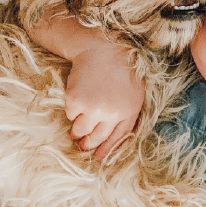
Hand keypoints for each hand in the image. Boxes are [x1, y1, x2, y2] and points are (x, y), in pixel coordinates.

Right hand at [65, 42, 144, 159]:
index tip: (96, 158)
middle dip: (87, 143)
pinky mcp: (76, 101)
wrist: (104, 48)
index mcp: (129, 110)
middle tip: (82, 143)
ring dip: (78, 128)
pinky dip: (72, 109)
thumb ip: (127, 114)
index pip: (117, 139)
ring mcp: (93, 108)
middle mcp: (112, 113)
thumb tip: (112, 140)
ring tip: (81, 116)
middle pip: (96, 139)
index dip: (106, 150)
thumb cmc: (122, 69)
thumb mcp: (135, 92)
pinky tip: (79, 95)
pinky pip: (70, 115)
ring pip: (80, 131)